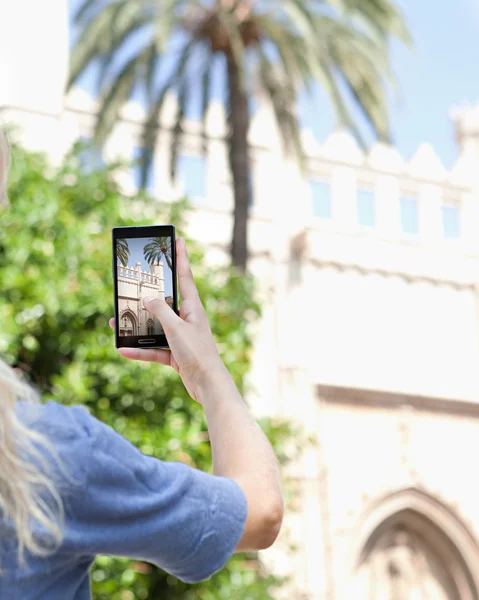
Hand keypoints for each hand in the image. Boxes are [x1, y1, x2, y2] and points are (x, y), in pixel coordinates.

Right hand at [109, 237, 224, 402]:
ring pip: (155, 327)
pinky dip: (141, 351)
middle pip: (164, 302)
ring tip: (115, 322)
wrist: (208, 385)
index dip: (181, 257)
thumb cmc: (198, 353)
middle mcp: (187, 318)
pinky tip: (123, 350)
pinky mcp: (176, 353)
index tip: (179, 240)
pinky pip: (155, 349)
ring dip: (137, 327)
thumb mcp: (176, 328)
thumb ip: (160, 311)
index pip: (185, 276)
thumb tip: (147, 299)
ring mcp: (181, 336)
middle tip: (134, 281)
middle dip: (148, 295)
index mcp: (192, 307)